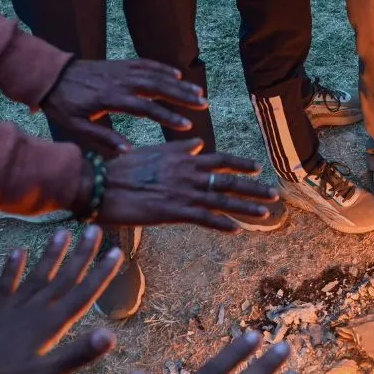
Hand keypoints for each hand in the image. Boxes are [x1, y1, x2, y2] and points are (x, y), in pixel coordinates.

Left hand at [0, 226, 119, 373]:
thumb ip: (77, 354)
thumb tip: (111, 335)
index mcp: (51, 325)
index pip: (83, 294)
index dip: (101, 274)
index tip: (116, 252)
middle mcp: (35, 309)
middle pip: (64, 277)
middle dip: (82, 254)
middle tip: (95, 229)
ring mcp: (13, 306)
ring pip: (38, 275)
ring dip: (52, 254)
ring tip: (63, 232)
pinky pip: (5, 283)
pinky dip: (12, 267)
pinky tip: (18, 251)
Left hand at [42, 59, 209, 154]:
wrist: (50, 77)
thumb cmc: (63, 106)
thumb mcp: (78, 127)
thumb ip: (103, 139)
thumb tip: (128, 151)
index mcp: (111, 99)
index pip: (146, 108)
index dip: (168, 117)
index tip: (186, 125)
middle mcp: (120, 82)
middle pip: (158, 88)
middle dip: (182, 96)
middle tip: (203, 104)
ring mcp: (121, 70)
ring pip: (155, 75)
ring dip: (178, 83)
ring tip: (198, 92)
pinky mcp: (119, 64)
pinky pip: (144, 64)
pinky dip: (161, 68)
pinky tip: (176, 75)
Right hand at [89, 139, 278, 231]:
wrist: (99, 184)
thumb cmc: (121, 169)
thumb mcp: (153, 151)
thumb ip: (178, 148)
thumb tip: (198, 143)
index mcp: (183, 158)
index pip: (219, 158)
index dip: (241, 163)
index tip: (257, 167)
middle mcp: (188, 174)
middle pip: (228, 181)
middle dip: (254, 188)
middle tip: (274, 194)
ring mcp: (182, 193)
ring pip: (222, 201)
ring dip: (246, 208)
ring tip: (266, 213)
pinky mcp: (173, 212)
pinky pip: (204, 219)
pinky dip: (221, 224)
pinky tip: (236, 230)